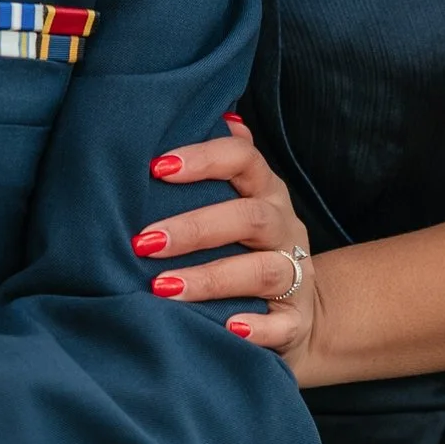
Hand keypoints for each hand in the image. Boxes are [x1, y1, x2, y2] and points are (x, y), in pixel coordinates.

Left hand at [131, 115, 322, 374]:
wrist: (300, 314)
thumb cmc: (248, 249)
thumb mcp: (238, 201)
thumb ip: (222, 164)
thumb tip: (217, 115)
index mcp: (265, 191)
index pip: (242, 159)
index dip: (203, 159)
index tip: (156, 167)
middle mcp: (283, 227)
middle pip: (248, 217)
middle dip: (194, 227)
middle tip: (144, 241)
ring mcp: (295, 275)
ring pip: (263, 271)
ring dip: (210, 278)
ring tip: (163, 288)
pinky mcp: (296, 322)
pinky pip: (282, 325)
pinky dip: (255, 328)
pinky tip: (225, 328)